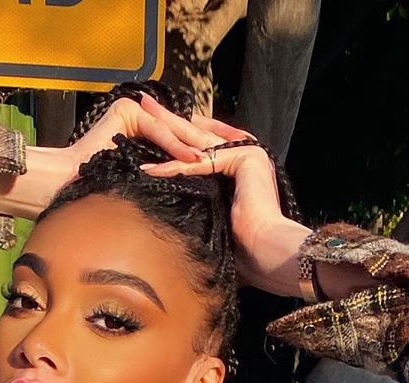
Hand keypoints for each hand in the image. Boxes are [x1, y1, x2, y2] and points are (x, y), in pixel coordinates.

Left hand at [135, 99, 310, 294]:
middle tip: (144, 104)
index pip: (204, 144)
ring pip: (198, 142)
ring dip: (168, 130)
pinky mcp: (247, 157)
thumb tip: (175, 213)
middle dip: (169, 120)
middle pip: (198, 135)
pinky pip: (204, 161)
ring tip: (142, 117)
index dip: (178, 135)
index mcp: (241, 167)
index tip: (152, 128)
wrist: (266, 252)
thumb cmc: (244, 249)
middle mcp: (246, 154)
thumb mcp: (216, 218)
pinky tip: (152, 168)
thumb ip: (202, 204)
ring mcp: (249, 152)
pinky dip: (177, 167)